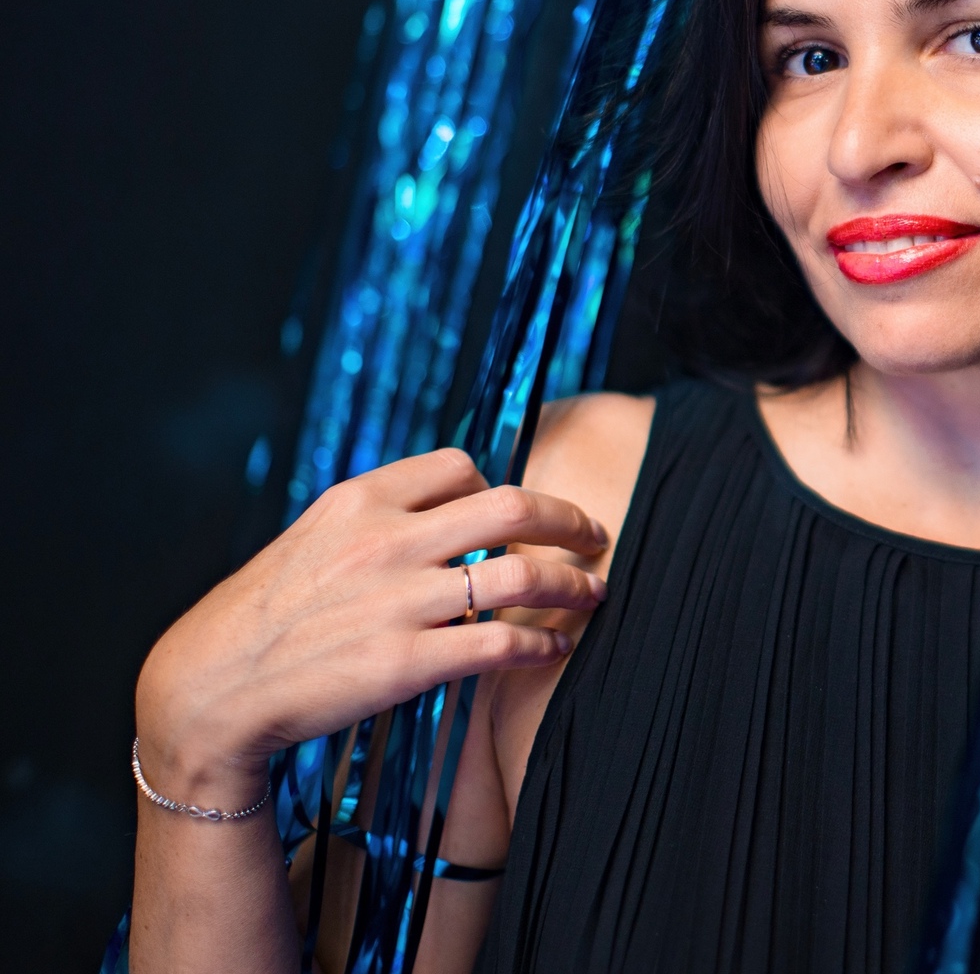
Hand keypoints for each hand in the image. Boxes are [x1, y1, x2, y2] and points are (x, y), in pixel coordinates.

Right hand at [134, 448, 607, 809]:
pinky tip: (555, 646)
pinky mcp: (406, 663)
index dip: (501, 484)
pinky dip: (542, 643)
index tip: (519, 514)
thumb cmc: (263, 617)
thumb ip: (375, 521)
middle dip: (569, 520)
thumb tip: (440, 509)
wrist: (208, 690)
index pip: (460, 464)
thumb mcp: (311, 540)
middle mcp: (385, 541)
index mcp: (359, 500)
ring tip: (595, 593)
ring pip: (521, 575)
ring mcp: (398, 602)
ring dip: (574, 584)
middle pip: (512, 507)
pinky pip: (501, 644)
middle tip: (595, 535)